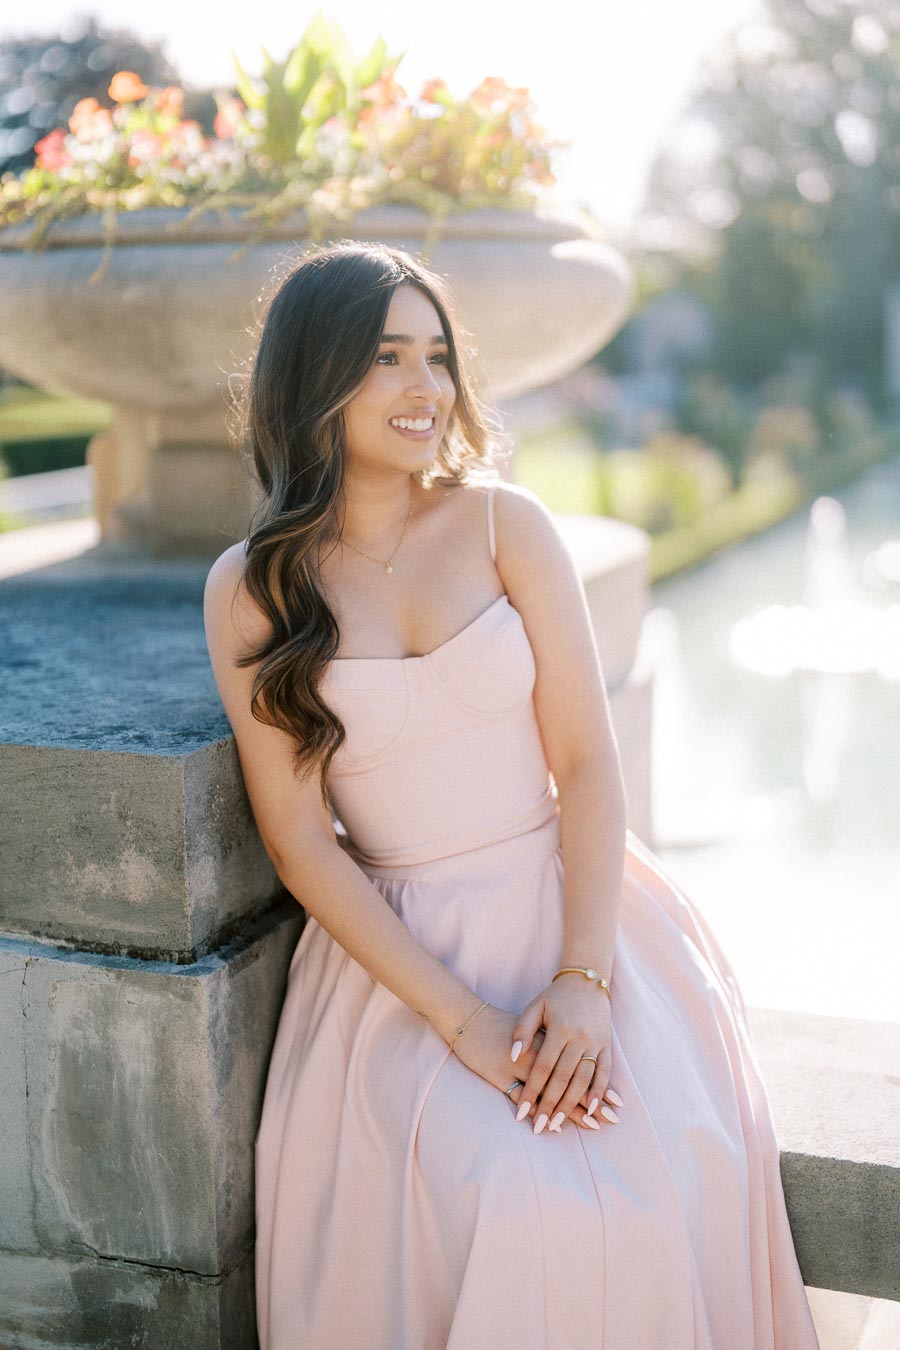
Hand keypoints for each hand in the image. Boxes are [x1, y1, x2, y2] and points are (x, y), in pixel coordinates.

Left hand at [509, 977, 619, 1133]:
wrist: (587, 981)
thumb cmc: (555, 997)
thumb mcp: (534, 1007)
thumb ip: (523, 1030)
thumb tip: (513, 1056)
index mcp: (559, 1029)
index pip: (542, 1067)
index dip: (532, 1091)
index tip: (521, 1112)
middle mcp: (579, 1038)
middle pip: (562, 1078)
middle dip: (550, 1105)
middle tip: (539, 1127)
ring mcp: (595, 1043)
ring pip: (583, 1080)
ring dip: (572, 1105)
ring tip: (558, 1124)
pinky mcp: (607, 1046)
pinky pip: (604, 1072)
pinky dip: (599, 1092)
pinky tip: (592, 1109)